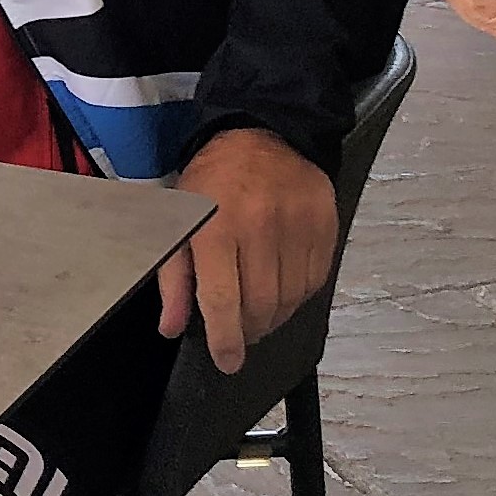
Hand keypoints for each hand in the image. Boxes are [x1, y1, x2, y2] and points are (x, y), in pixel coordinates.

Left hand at [158, 128, 338, 372]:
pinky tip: (282, 285)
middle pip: (260, 306)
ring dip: (274, 316)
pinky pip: (315, 280)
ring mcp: (297, 225)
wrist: (263, 133)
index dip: (225, 340)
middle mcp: (259, 225)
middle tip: (240, 332)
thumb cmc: (212, 180)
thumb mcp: (179, 221)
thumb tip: (172, 327)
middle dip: (249, 330)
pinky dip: (298, 294)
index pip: (222, 301)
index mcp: (215, 226)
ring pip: (290, 299)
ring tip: (260, 310)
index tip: (227, 362)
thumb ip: (174, 278)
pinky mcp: (324, 224)